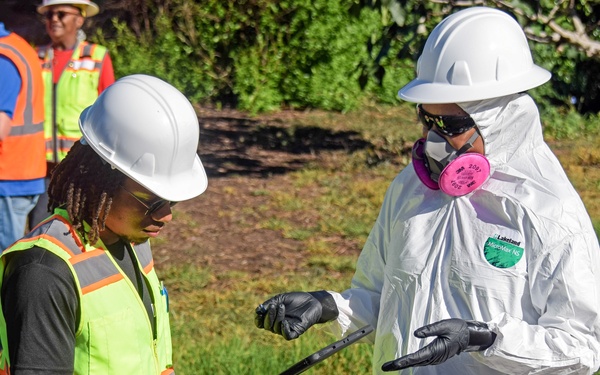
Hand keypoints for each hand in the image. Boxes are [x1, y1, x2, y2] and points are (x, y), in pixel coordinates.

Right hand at [255, 291, 337, 339]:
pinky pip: (287, 335)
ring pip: (275, 329)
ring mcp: (286, 328)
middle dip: (269, 315)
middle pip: (267, 326)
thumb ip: (269, 304)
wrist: (311, 300)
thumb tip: (258, 310)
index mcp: (273, 317)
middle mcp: (278, 324)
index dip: (258, 319)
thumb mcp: (281, 298)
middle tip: (274, 305)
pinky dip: (283, 329)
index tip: (259, 311)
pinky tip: (284, 321)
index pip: (261, 322)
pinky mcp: (296, 331)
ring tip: (282, 306)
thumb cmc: (296, 299)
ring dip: (277, 318)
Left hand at [381, 318, 495, 371]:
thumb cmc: (457, 328)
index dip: (403, 361)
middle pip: (414, 362)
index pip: (416, 357)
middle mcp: (435, 357)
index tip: (393, 364)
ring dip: (404, 364)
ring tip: (391, 365)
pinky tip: (404, 362)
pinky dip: (411, 362)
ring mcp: (435, 358)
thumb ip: (429, 329)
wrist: (469, 336)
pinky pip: (421, 360)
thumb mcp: (443, 325)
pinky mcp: (435, 356)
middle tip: (385, 367)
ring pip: (417, 362)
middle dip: (399, 365)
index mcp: (436, 350)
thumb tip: (416, 334)